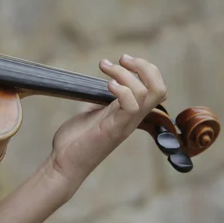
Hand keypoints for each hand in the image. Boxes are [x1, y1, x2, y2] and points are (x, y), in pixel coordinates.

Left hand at [48, 54, 167, 196]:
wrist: (63, 163)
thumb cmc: (75, 140)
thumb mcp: (90, 112)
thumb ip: (98, 99)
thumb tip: (96, 84)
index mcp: (128, 112)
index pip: (155, 88)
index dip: (145, 69)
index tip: (121, 60)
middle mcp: (132, 118)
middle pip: (160, 88)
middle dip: (144, 66)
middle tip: (121, 59)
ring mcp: (125, 124)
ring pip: (148, 93)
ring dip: (126, 73)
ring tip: (105, 68)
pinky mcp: (114, 129)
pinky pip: (131, 106)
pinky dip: (122, 90)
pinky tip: (106, 85)